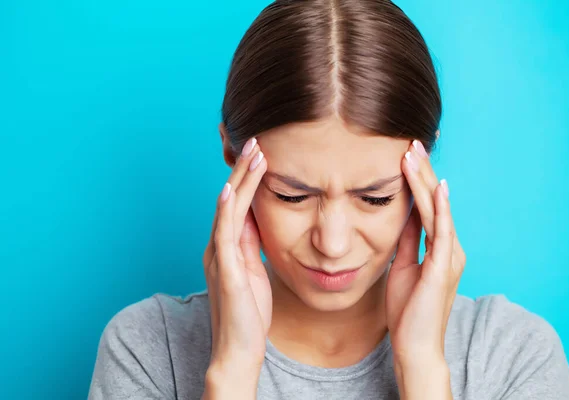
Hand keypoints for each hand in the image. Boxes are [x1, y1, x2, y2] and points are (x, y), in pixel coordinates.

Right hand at [202, 138, 271, 392]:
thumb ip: (252, 244)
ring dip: (240, 180)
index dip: (248, 177)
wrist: (238, 348)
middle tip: (257, 140)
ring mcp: (219, 257)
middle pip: (230, 199)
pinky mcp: (225, 271)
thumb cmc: (249, 312)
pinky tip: (230, 189)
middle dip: (243, 169)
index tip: (262, 152)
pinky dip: (226, 210)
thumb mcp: (254, 270)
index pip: (238, 203)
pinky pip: (223, 235)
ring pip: (227, 209)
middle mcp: (218, 246)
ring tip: (253, 153)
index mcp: (228, 246)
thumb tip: (259, 218)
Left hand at [385, 139, 465, 397]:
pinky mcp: (443, 267)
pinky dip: (441, 209)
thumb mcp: (402, 265)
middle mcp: (449, 247)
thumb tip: (401, 213)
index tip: (405, 153)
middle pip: (434, 201)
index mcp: (439, 247)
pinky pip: (442, 233)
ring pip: (438, 209)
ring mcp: (449, 256)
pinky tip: (437, 188)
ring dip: (425, 180)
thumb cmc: (407, 309)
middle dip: (421, 171)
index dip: (417, 179)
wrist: (414, 345)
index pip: (427, 205)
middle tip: (411, 141)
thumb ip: (407, 240)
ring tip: (414, 153)